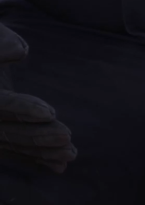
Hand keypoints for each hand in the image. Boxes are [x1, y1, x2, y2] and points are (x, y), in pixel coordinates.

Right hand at [0, 23, 75, 172]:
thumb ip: (1, 45)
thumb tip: (22, 51)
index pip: (1, 104)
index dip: (24, 109)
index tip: (50, 111)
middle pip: (7, 130)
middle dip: (37, 135)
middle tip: (67, 137)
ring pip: (12, 144)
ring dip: (41, 151)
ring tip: (71, 154)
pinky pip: (13, 150)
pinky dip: (34, 158)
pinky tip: (59, 166)